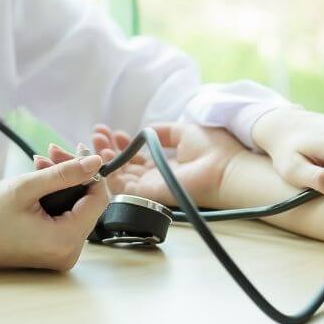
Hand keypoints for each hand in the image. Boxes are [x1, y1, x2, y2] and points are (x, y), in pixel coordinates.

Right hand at [0, 147, 108, 272]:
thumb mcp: (26, 187)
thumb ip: (65, 173)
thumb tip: (97, 162)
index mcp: (64, 240)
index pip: (99, 200)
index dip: (92, 173)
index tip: (78, 151)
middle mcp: (68, 253)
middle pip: (87, 203)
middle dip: (72, 174)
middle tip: (51, 151)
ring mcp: (60, 255)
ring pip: (75, 209)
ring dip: (62, 183)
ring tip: (40, 162)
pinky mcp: (51, 252)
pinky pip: (64, 219)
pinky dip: (55, 199)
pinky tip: (39, 181)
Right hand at [89, 123, 246, 207]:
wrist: (225, 167)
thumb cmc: (213, 149)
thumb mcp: (184, 132)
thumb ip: (163, 132)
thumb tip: (146, 129)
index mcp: (164, 163)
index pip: (136, 156)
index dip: (123, 144)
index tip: (114, 131)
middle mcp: (154, 177)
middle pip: (124, 165)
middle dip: (108, 148)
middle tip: (98, 133)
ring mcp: (150, 186)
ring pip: (118, 175)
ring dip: (105, 156)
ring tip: (97, 139)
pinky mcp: (148, 194)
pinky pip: (122, 186)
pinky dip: (110, 171)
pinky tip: (106, 153)